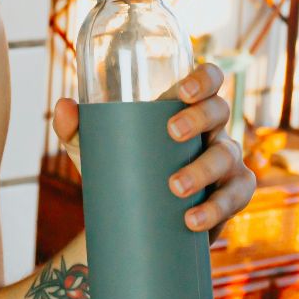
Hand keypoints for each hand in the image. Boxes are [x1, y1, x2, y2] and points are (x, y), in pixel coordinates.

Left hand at [51, 62, 255, 239]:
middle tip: (172, 132)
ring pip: (228, 157)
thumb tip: (63, 106)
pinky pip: (235, 197)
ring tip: (174, 187)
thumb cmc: (121, 165)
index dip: (205, 79)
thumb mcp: (95, 146)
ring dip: (203, 170)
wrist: (134, 217)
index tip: (182, 90)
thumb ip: (75, 126)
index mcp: (187, 107)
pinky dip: (216, 209)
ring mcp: (226, 162)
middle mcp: (213, 129)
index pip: (209, 79)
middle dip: (199, 119)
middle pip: (220, 111)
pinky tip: (192, 219)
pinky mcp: (230, 195)